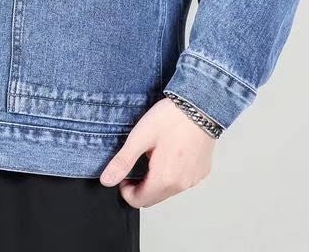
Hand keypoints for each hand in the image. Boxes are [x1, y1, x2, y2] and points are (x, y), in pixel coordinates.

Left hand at [98, 96, 216, 206]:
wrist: (200, 107)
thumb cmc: (171, 119)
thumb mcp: (140, 137)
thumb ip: (123, 161)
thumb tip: (107, 180)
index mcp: (164, 179)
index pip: (138, 201)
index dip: (125, 191)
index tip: (123, 175)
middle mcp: (181, 185)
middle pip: (153, 198)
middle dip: (139, 187)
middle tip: (135, 163)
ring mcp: (193, 179)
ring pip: (168, 191)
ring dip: (155, 181)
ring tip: (151, 155)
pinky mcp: (201, 172)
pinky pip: (182, 182)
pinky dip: (171, 175)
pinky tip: (168, 154)